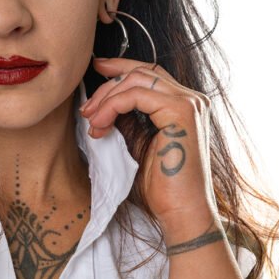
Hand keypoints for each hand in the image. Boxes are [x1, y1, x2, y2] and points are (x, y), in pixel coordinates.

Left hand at [81, 56, 219, 236]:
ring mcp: (189, 103)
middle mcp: (192, 99)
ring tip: (91, 122)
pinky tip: (100, 126)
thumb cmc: (162, 186)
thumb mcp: (139, 143)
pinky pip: (136, 95)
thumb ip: (129, 119)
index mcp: (185, 105)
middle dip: (108, 86)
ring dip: (106, 98)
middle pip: (142, 71)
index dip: (121, 67)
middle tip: (86, 109)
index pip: (151, 73)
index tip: (96, 69)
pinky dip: (112, 107)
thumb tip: (105, 103)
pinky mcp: (181, 112)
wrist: (181, 211)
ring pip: (137, 79)